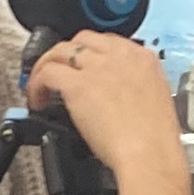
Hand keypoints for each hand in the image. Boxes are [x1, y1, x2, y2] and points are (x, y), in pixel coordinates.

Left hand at [25, 30, 183, 177]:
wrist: (150, 154)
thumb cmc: (155, 140)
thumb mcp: (156, 102)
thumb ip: (135, 89)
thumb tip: (115, 96)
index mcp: (143, 59)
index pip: (109, 42)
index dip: (90, 53)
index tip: (82, 67)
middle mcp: (120, 57)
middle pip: (82, 39)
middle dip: (66, 54)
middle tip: (58, 71)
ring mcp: (98, 68)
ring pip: (60, 51)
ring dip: (47, 65)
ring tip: (41, 84)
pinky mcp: (78, 85)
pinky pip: (48, 73)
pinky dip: (37, 84)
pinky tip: (37, 99)